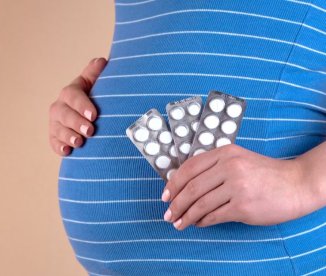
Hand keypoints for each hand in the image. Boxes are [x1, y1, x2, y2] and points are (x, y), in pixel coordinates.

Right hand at [48, 57, 106, 155]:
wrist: (88, 117)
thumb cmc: (94, 99)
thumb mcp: (95, 85)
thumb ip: (95, 74)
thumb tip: (101, 60)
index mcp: (70, 92)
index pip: (72, 96)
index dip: (82, 105)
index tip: (94, 114)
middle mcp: (60, 107)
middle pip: (64, 114)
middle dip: (76, 122)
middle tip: (90, 130)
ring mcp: (56, 123)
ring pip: (58, 129)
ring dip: (68, 136)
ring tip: (80, 142)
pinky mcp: (55, 138)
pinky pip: (54, 143)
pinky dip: (59, 148)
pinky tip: (67, 152)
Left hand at [161, 144, 319, 229]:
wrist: (296, 184)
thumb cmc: (264, 173)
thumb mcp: (238, 159)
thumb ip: (213, 168)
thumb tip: (183, 188)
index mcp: (225, 153)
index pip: (189, 168)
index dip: (173, 183)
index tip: (165, 195)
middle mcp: (229, 167)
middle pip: (191, 188)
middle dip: (176, 203)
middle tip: (168, 214)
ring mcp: (237, 187)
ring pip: (200, 204)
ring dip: (185, 216)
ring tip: (178, 223)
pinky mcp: (243, 207)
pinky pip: (214, 216)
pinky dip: (202, 221)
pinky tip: (197, 223)